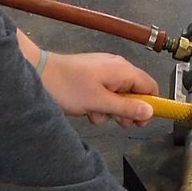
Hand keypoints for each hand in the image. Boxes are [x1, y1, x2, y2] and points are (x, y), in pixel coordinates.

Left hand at [38, 48, 155, 127]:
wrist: (40, 75)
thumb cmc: (69, 88)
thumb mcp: (100, 102)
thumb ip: (127, 108)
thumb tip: (150, 112)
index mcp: (123, 70)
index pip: (150, 87)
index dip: (150, 106)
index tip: (141, 123)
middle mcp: (117, 67)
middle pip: (135, 93)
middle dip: (126, 111)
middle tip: (116, 122)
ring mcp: (105, 71)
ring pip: (119, 96)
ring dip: (110, 110)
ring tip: (95, 113)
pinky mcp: (94, 76)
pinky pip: (106, 93)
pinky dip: (99, 104)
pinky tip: (87, 108)